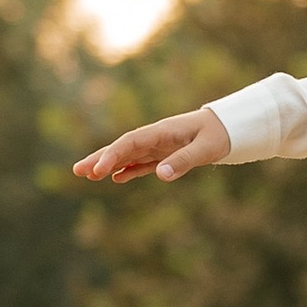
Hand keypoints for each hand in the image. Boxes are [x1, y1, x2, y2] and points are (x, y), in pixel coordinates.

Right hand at [72, 105, 230, 184]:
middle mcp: (155, 138)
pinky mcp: (164, 155)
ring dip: (108, 165)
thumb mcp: (205, 148)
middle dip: (99, 158)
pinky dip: (128, 170)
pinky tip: (115, 179)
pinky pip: (142, 163)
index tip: (99, 170)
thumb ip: (184, 161)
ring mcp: (158, 146)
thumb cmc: (218, 134)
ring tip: (87, 175)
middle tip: (77, 171)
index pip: (130, 143)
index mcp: (161, 132)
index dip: (113, 155)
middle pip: (121, 148)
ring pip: (127, 156)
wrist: (229, 127)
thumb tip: (161, 176)